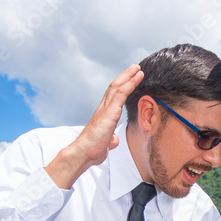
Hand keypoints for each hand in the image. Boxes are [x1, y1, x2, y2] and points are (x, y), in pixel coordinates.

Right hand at [45, 64, 143, 188]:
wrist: (83, 153)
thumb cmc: (92, 150)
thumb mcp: (105, 144)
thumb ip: (110, 139)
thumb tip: (113, 140)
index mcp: (102, 115)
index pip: (112, 97)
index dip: (121, 86)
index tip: (129, 80)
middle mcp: (103, 108)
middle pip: (114, 87)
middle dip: (125, 76)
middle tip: (134, 68)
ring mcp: (105, 108)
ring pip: (118, 86)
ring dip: (128, 76)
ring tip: (137, 69)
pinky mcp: (109, 112)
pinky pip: (121, 93)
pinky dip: (130, 83)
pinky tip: (137, 77)